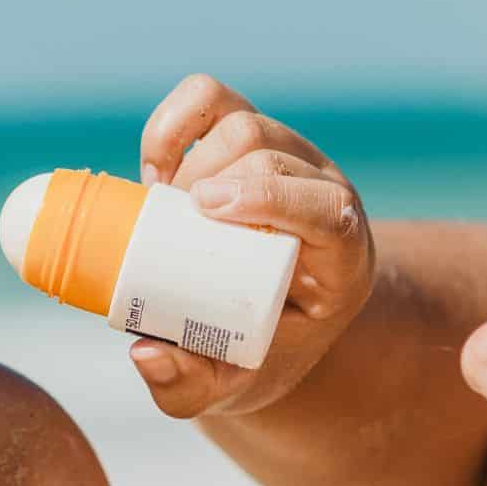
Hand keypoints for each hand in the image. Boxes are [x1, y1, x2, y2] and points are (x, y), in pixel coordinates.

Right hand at [131, 73, 375, 417]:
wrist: (265, 318)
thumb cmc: (250, 353)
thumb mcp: (225, 387)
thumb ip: (185, 387)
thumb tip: (144, 352)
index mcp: (342, 259)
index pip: (328, 208)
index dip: (272, 197)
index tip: (206, 210)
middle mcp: (325, 194)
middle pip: (272, 154)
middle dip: (210, 180)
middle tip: (167, 228)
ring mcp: (291, 156)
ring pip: (243, 122)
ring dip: (190, 159)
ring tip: (162, 210)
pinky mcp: (250, 133)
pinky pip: (210, 98)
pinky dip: (173, 123)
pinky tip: (156, 170)